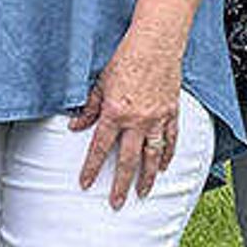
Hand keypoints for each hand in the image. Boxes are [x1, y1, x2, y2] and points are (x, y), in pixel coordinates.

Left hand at [65, 33, 187, 205]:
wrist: (156, 43)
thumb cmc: (127, 58)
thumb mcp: (100, 82)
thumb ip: (89, 108)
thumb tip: (75, 126)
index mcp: (115, 113)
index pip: (100, 148)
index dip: (91, 168)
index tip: (85, 183)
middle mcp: (136, 121)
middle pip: (128, 161)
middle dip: (121, 185)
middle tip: (116, 203)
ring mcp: (157, 119)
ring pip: (152, 157)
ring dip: (147, 178)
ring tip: (142, 194)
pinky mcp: (171, 113)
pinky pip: (170, 141)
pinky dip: (167, 156)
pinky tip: (163, 167)